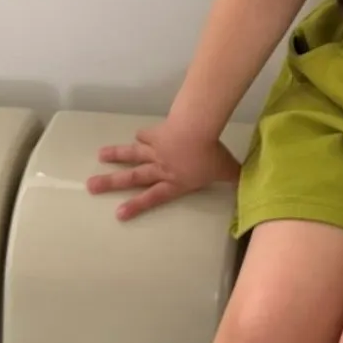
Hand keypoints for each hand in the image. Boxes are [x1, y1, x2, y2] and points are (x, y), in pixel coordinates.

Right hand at [85, 116, 241, 221]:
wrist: (197, 129)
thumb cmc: (211, 154)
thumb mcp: (228, 172)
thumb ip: (235, 182)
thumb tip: (250, 193)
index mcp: (175, 181)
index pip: (154, 198)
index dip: (136, 207)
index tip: (118, 213)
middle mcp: (160, 168)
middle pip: (132, 178)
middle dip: (111, 183)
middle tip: (91, 186)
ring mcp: (155, 150)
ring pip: (132, 155)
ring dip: (115, 156)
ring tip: (99, 156)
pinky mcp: (156, 133)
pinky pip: (147, 135)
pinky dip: (142, 136)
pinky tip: (136, 135)